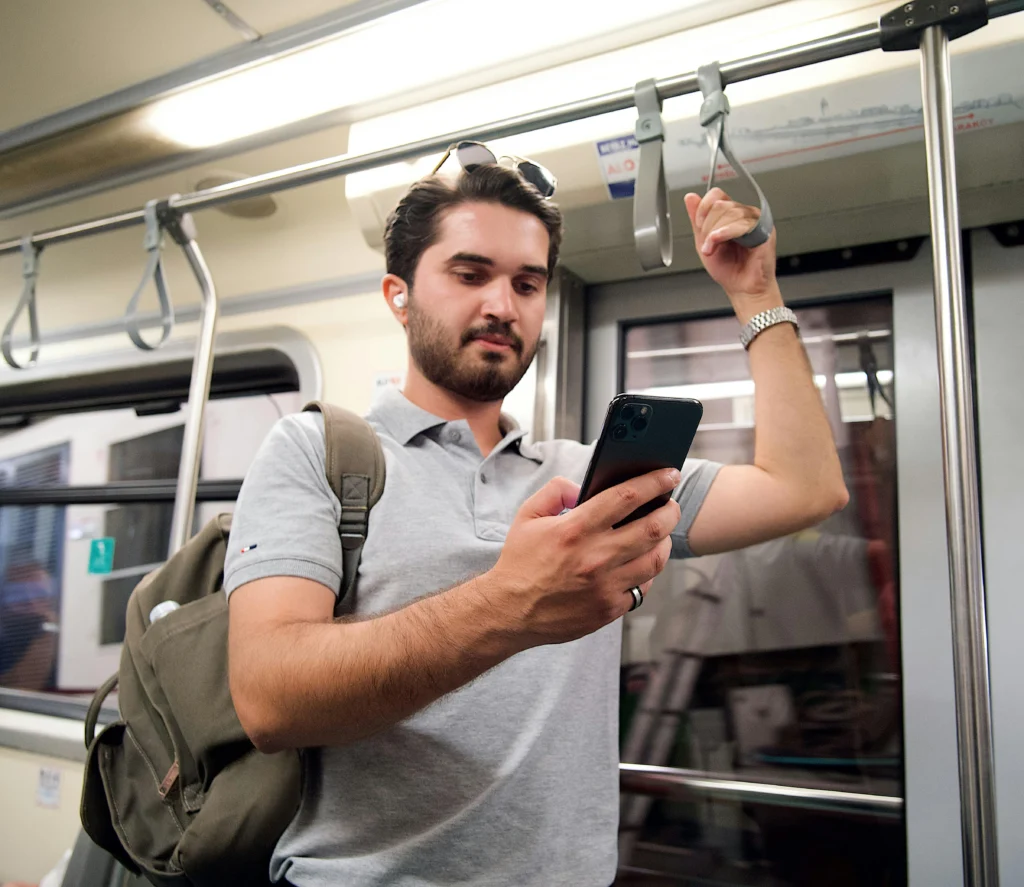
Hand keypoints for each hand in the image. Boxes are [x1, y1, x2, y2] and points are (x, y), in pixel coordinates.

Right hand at [487, 469, 680, 646]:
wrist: (509, 611)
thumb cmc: (519, 562)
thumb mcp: (528, 516)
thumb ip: (555, 491)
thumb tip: (580, 486)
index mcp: (574, 530)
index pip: (626, 497)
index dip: (654, 482)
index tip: (668, 474)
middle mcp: (594, 557)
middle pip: (652, 528)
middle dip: (670, 511)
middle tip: (671, 505)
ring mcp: (604, 586)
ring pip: (655, 560)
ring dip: (664, 542)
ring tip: (661, 532)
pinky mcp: (608, 609)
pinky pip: (642, 588)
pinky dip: (647, 571)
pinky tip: (641, 561)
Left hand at [684, 188, 779, 318]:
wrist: (742, 288)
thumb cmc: (728, 269)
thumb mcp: (704, 242)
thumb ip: (697, 220)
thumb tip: (690, 197)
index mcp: (732, 215)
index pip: (717, 194)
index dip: (704, 206)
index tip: (698, 224)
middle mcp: (744, 214)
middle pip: (720, 203)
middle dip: (707, 225)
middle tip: (707, 244)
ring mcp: (755, 221)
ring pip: (728, 212)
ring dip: (713, 233)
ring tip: (711, 250)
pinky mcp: (764, 229)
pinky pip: (740, 223)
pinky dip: (724, 233)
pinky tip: (717, 244)